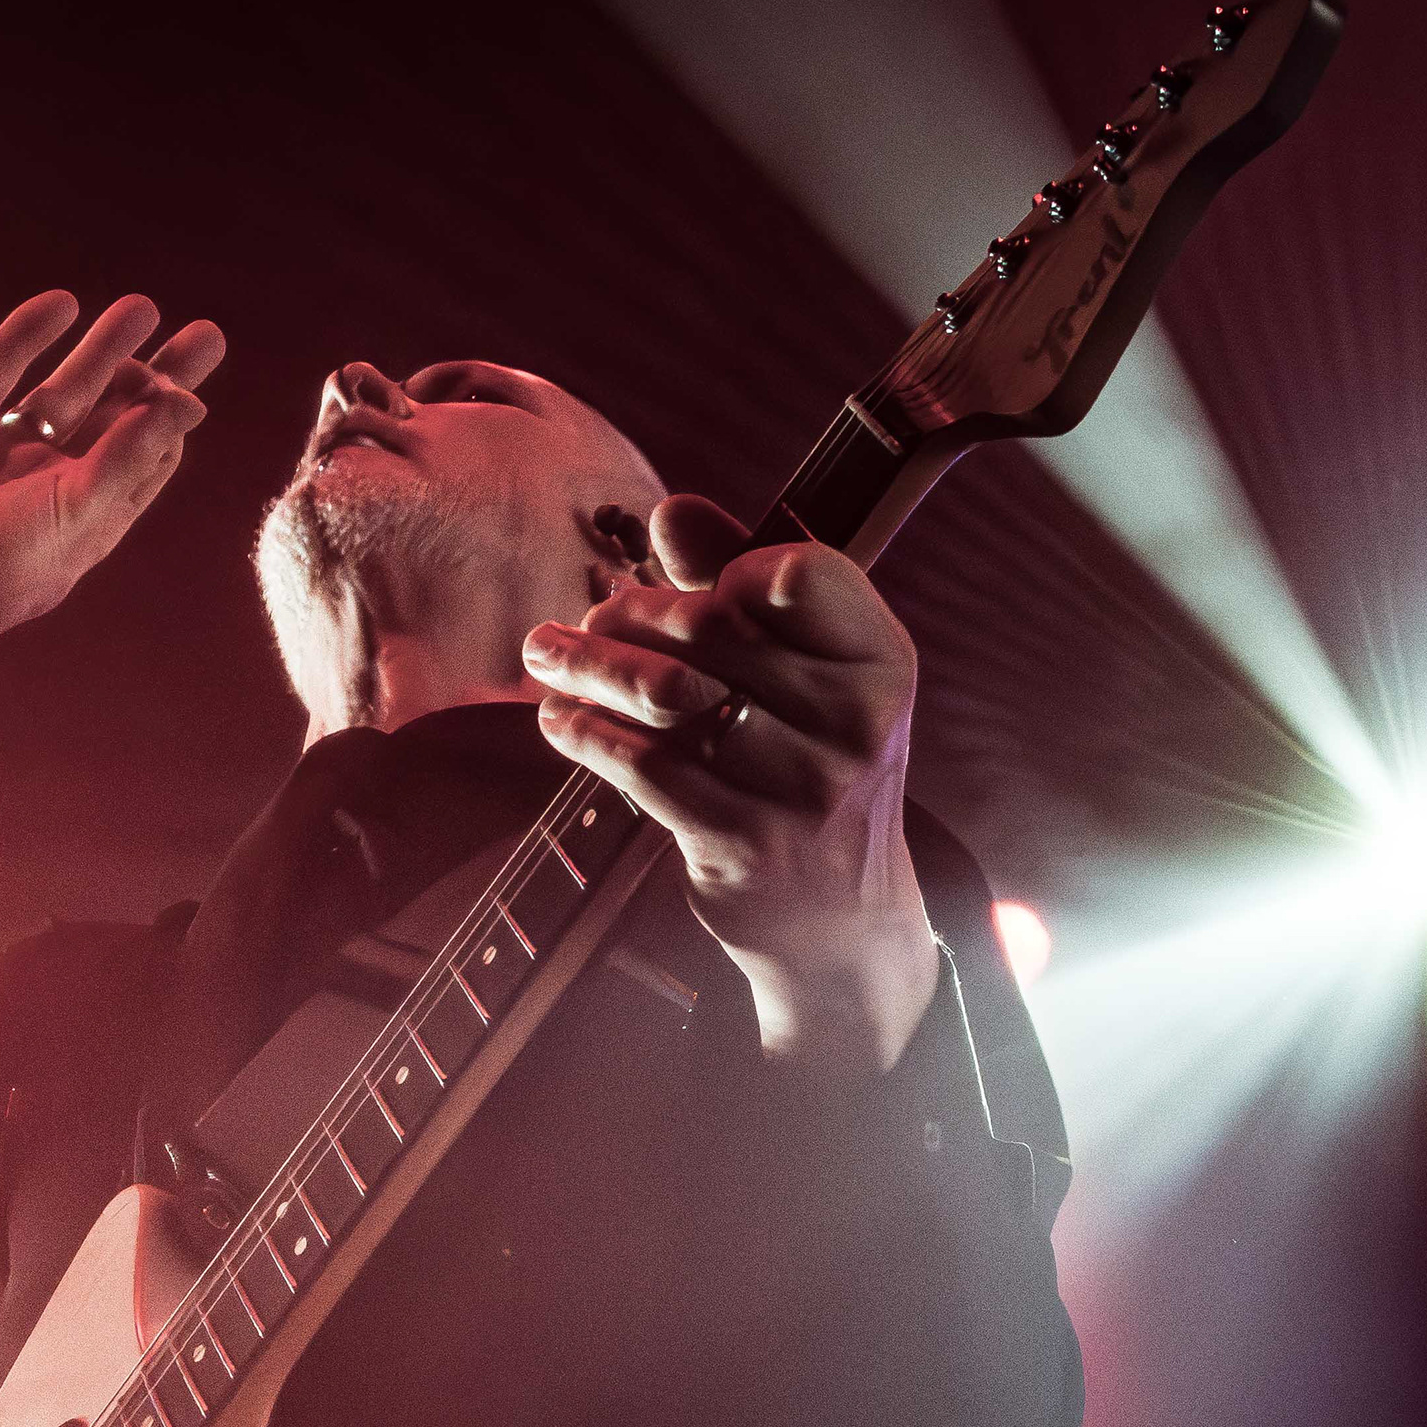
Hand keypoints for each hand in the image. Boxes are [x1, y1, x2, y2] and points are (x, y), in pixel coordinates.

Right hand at [0, 291, 225, 733]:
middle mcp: (49, 478)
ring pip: (64, 386)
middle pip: (119, 416)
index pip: (148, 458)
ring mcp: (2, 447)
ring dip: (105, 348)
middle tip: (208, 334)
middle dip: (161, 375)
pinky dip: (27, 334)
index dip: (171, 420)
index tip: (185, 388)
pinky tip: (62, 304)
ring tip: (144, 306)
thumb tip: (189, 401)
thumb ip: (130, 452)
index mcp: (87, 512)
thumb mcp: (78, 510)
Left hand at [522, 495, 940, 1074]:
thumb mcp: (804, 674)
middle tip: (581, 622)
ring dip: (589, 668)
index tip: (685, 589)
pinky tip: (559, 720)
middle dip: (628, 615)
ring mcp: (803, 788)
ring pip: (666, 696)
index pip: (798, 572)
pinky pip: (644, 766)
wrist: (835, 915)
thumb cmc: (803, 765)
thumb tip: (674, 511)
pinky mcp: (744, 842)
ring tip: (546, 657)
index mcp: (880, 660)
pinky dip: (587, 734)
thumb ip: (741, 584)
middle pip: (712, 629)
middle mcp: (855, 722)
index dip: (726, 569)